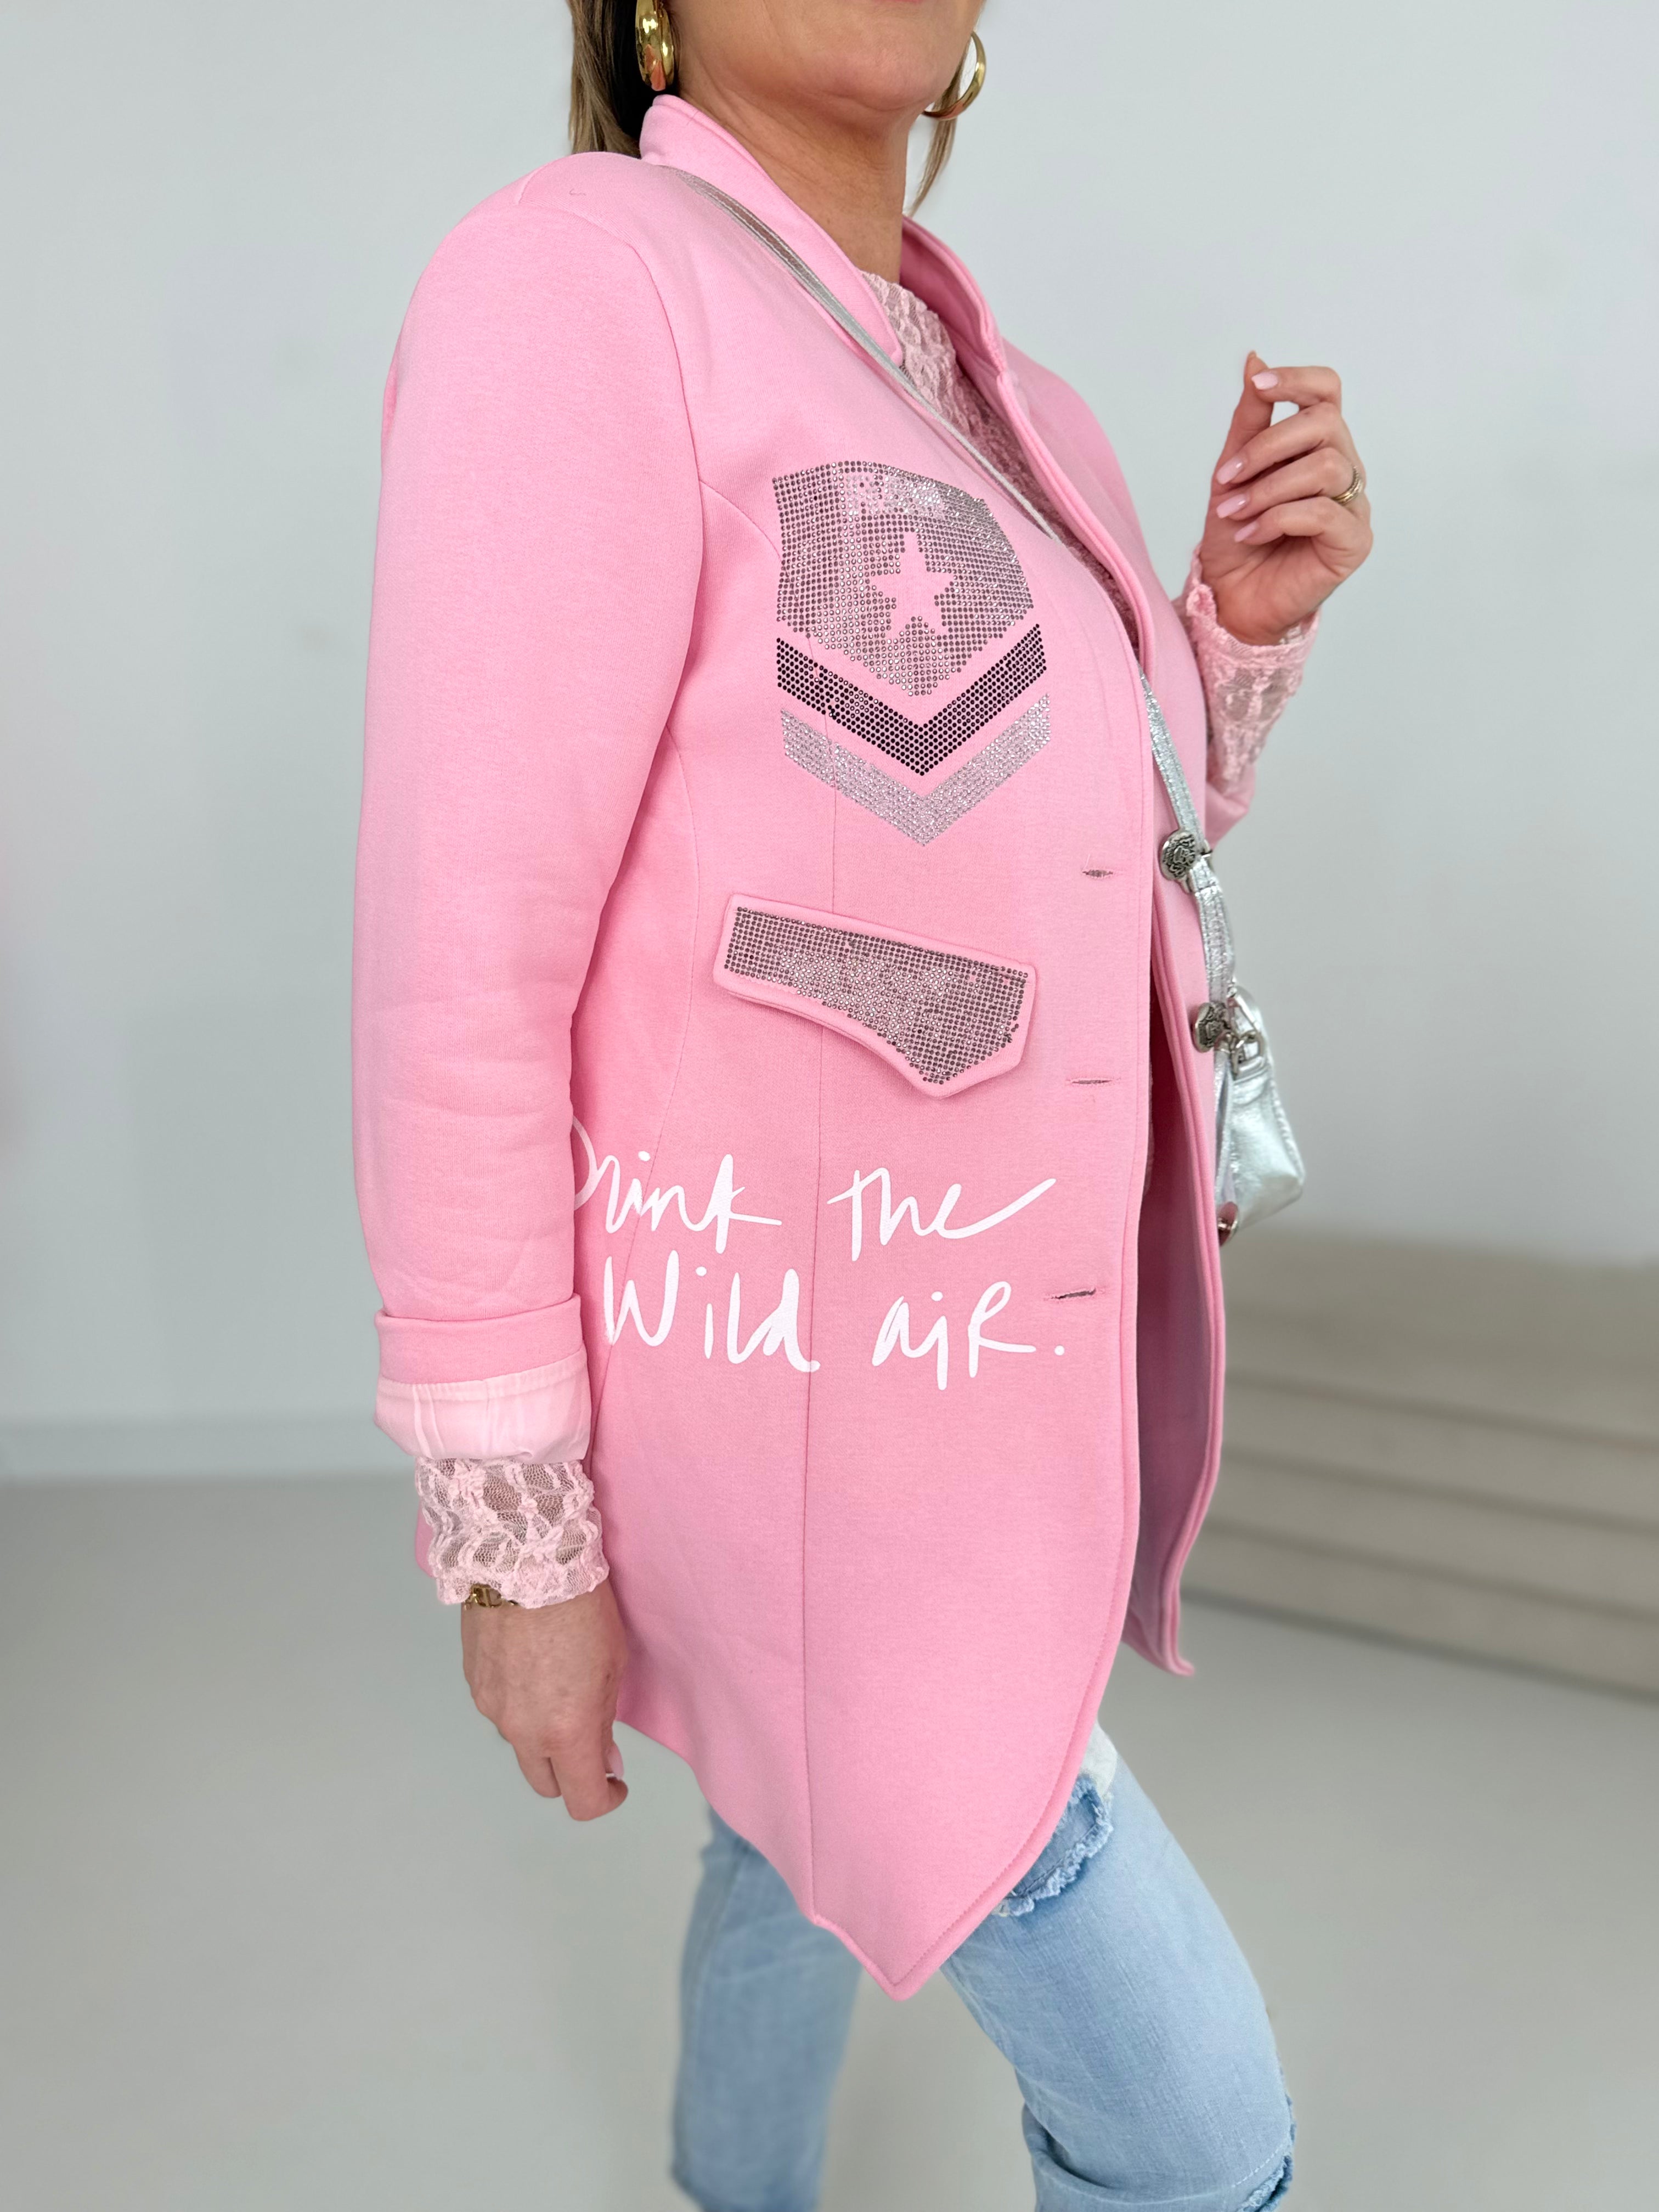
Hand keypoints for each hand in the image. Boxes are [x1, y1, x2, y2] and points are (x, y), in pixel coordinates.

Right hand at [460, 1579, 628, 1818]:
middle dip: (570, 1774)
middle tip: (590, 1743)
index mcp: (566, 1731)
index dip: (604, 1798)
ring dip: (542, 1737)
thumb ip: (604, 1720)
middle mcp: (524, 1730)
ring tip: (558, 1690)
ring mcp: (492, 1709)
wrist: (523, 1559)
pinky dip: (519, 1706)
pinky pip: (499, 1711)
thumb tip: (605, 1757)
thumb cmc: (581, 1606)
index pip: (582, 1799)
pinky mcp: (473, 1684)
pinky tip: (530, 1669)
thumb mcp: (613, 1664)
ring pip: (520, 1744)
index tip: (616, 1781)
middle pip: (545, 1783)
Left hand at [1198, 352, 1372, 644]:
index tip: (1258, 387)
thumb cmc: (1235, 537)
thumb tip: (1254, 358)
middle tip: (1227, 477)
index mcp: (1320, 446)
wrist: (1231, 599)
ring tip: (1235, 513)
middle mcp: (1345, 470)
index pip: (1328, 393)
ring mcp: (1354, 506)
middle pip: (1326, 424)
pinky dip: (1277, 518)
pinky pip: (1323, 512)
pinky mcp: (1354, 542)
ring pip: (1325, 466)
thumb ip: (1249, 419)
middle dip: (1268, 446)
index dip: (1297, 381)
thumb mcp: (1233, 471)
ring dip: (1269, 488)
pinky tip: (1251, 533)